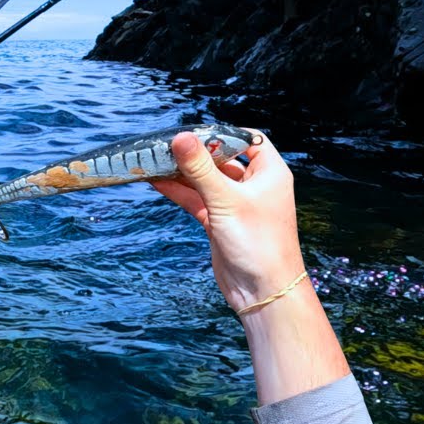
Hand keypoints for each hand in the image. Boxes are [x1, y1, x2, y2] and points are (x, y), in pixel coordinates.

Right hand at [152, 130, 304, 312]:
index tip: (195, 131)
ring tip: (154, 160)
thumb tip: (181, 138)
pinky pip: (197, 200)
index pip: (248, 139)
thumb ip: (200, 168)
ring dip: (182, 172)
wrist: (263, 291)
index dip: (223, 133)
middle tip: (166, 144)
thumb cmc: (258, 244)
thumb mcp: (226, 200)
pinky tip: (158, 181)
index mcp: (269, 173)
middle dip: (195, 152)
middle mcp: (254, 186)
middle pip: (221, 158)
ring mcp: (236, 205)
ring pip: (205, 180)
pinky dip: (180, 191)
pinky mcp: (220, 222)